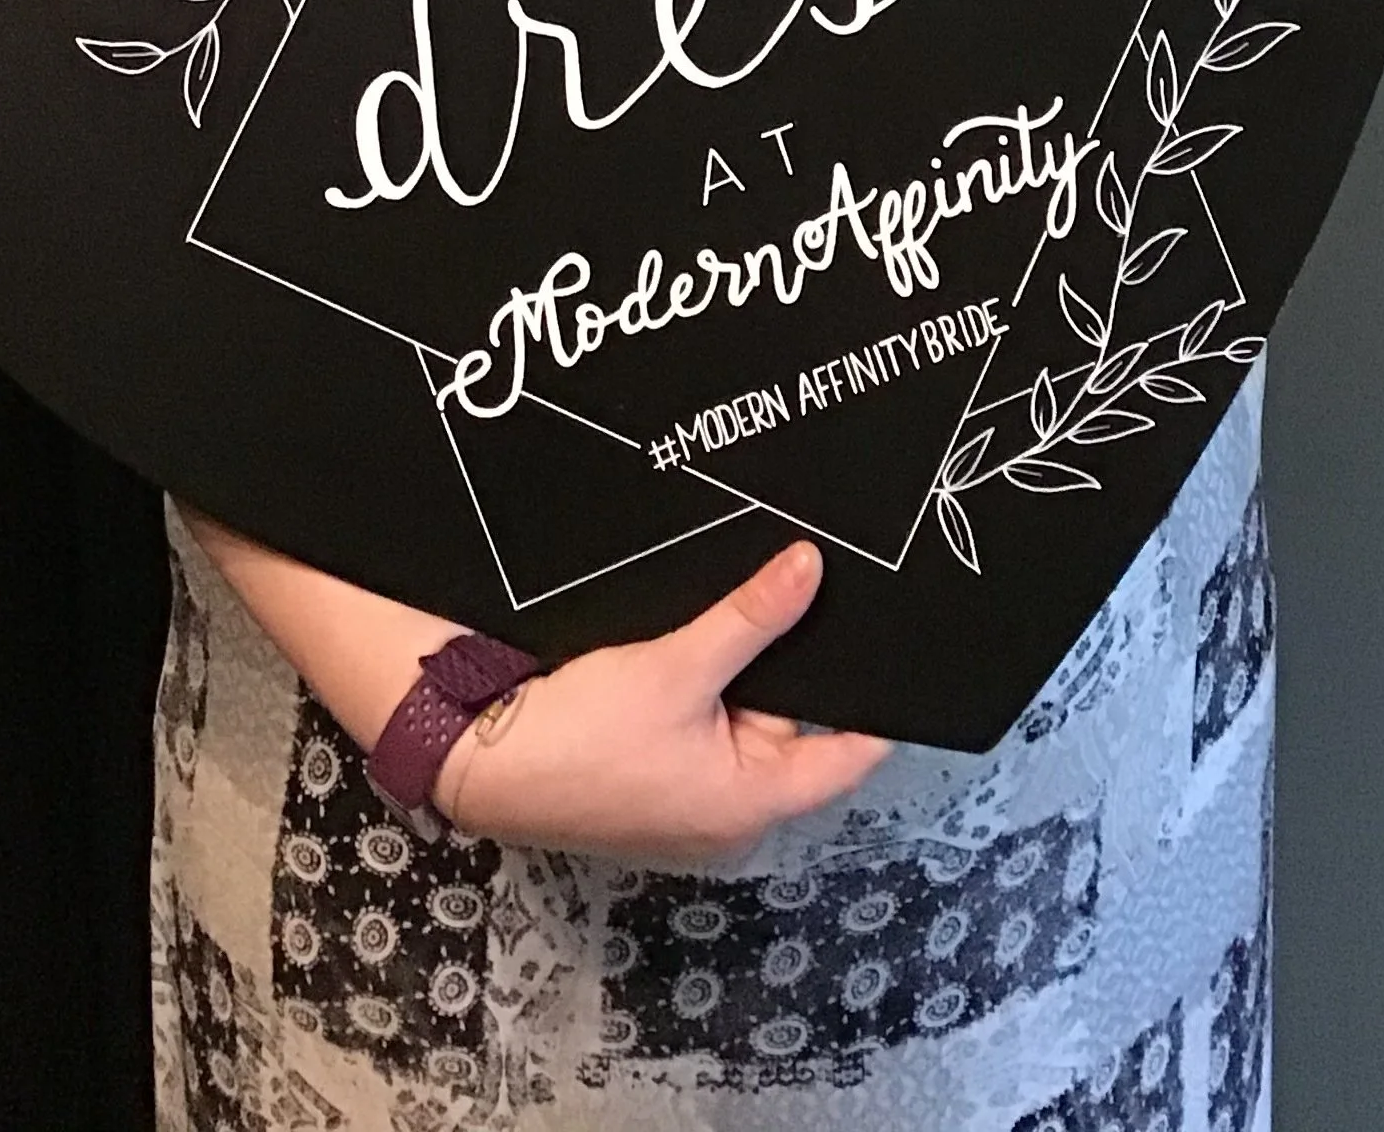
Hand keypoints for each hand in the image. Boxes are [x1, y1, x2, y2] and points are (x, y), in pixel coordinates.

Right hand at [441, 538, 890, 866]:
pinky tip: (715, 633)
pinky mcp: (657, 780)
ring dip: (750, 671)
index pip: (849, 756)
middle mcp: (733, 815)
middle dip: (800, 666)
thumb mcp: (678, 665)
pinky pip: (709, 729)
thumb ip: (751, 618)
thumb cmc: (586, 731)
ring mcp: (692, 802)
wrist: (481, 758)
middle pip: (795, 729)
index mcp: (754, 805)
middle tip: (828, 588)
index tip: (901, 643)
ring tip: (775, 595)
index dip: (879, 701)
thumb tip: (814, 566)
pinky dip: (715, 687)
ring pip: (748, 723)